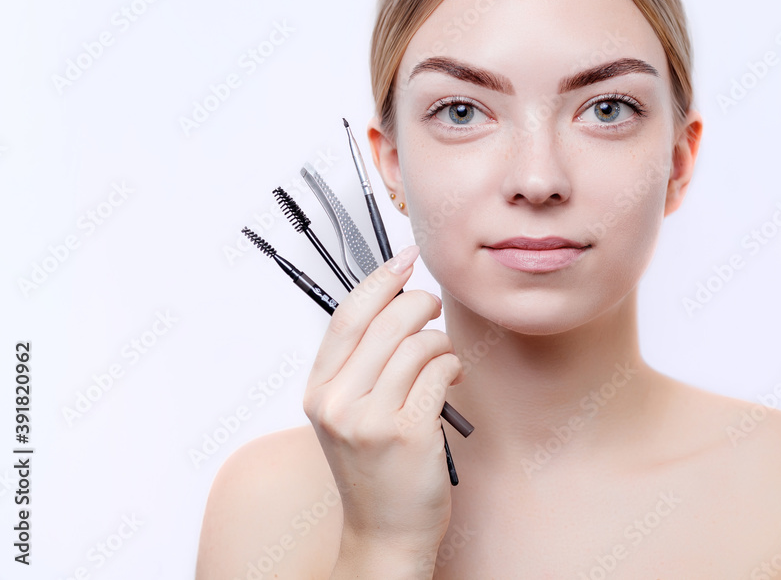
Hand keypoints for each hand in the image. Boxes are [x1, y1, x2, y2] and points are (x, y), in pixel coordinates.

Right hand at [303, 244, 463, 561]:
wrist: (385, 533)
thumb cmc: (375, 468)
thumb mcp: (348, 414)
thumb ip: (360, 364)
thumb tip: (394, 300)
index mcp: (318, 391)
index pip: (347, 316)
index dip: (381, 280)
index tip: (406, 259)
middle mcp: (336, 402)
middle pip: (386, 321)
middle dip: (420, 304)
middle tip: (433, 309)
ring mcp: (370, 419)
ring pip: (417, 343)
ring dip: (439, 343)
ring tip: (442, 360)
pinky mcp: (407, 432)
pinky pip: (438, 370)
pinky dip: (450, 366)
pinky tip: (450, 379)